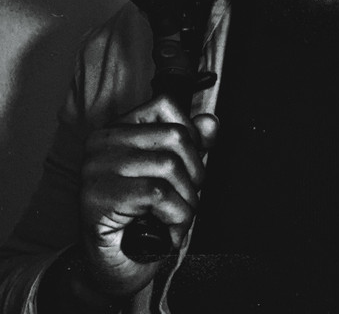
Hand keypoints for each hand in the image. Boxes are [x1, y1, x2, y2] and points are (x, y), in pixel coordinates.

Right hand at [77, 95, 217, 299]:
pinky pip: (158, 194)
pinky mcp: (98, 198)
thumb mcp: (174, 174)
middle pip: (175, 136)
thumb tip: (210, 123)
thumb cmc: (143, 216)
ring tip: (177, 216)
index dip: (190, 133)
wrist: (114, 265)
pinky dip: (176, 215)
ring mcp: (96, 169)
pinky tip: (168, 229)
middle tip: (186, 197)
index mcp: (118, 129)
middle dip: (195, 173)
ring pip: (170, 166)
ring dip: (187, 199)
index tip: (188, 162)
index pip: (165, 104)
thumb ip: (192, 144)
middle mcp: (102, 143)